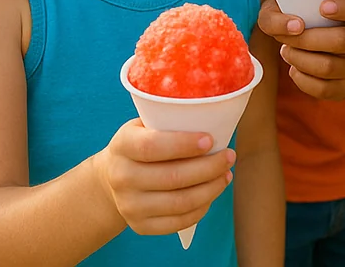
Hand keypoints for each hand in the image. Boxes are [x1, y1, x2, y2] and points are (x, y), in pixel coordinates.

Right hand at [96, 119, 233, 235]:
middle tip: (230, 156)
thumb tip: (213, 119)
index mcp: (122, 145)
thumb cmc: (144, 140)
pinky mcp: (139, 226)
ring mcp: (128, 205)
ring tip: (226, 175)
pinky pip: (176, 223)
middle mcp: (121, 177)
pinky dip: (200, 209)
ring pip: (178, 203)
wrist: (114, 174)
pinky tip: (212, 194)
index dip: (183, 144)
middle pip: (171, 178)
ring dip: (210, 189)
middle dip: (208, 168)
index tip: (210, 140)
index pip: (152, 146)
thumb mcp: (148, 123)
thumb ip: (172, 121)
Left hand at [257, 0, 344, 99]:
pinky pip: (323, 89)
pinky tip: (294, 68)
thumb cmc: (299, 19)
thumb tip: (293, 27)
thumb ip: (278, 14)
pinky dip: (302, 79)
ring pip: (328, 66)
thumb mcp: (284, 9)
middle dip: (307, 39)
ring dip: (300, 59)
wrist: (307, 44)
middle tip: (286, 38)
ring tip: (287, 51)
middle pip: (341, 40)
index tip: (322, 7)